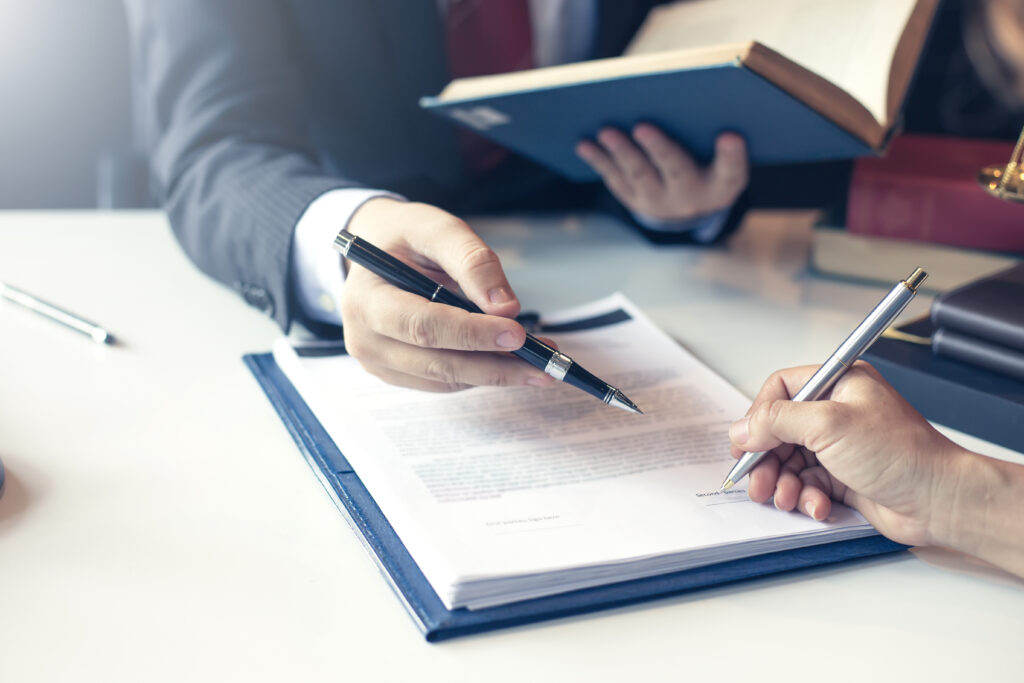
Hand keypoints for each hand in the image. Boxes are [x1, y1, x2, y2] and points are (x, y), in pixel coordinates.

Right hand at [341, 197, 555, 391]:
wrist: (377, 251)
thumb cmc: (406, 237)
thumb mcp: (437, 229)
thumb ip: (472, 261)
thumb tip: (507, 308)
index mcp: (365, 298)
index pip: (422, 325)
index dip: (471, 334)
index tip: (517, 333)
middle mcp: (364, 337)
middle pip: (436, 363)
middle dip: (495, 366)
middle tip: (544, 365)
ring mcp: (377, 361)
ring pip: (445, 379)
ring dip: (495, 373)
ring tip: (539, 361)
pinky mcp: (395, 374)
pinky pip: (444, 382)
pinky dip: (480, 373)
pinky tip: (511, 360)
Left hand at [575, 124, 747, 220]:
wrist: (690, 207)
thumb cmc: (710, 162)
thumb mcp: (722, 155)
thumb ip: (715, 131)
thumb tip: (688, 89)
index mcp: (722, 183)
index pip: (732, 171)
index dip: (732, 155)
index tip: (730, 135)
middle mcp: (691, 196)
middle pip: (677, 171)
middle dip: (659, 149)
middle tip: (643, 126)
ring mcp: (659, 201)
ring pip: (639, 175)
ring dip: (621, 152)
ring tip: (606, 131)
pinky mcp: (634, 199)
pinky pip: (615, 178)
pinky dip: (599, 160)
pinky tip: (584, 143)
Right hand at [728, 362, 964, 546]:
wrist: (939, 500)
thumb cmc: (901, 454)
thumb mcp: (829, 425)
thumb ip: (777, 421)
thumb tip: (741, 428)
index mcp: (838, 384)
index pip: (780, 390)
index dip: (759, 416)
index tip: (745, 442)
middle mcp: (837, 412)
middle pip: (779, 431)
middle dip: (766, 459)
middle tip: (757, 481)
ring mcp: (839, 446)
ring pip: (789, 461)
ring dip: (782, 482)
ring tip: (785, 498)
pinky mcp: (843, 476)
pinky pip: (807, 484)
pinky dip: (805, 497)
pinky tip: (816, 506)